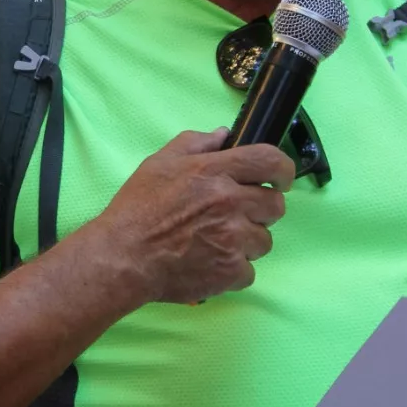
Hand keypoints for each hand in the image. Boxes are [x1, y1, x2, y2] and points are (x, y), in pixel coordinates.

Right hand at [93, 129, 293, 305]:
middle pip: (275, 205)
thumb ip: (194, 143)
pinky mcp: (230, 271)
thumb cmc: (137, 209)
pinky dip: (233, 270)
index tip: (280, 180)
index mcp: (214, 172)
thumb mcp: (159, 163)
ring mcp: (233, 239)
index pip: (270, 161)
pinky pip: (249, 271)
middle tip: (237, 215)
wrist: (123, 257)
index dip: (283, 170)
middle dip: (261, 210)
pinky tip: (210, 263)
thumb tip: (223, 135)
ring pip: (263, 240)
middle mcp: (230, 202)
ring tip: (217, 242)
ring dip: (246, 242)